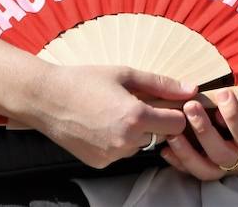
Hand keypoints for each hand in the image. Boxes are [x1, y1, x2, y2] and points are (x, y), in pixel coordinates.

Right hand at [25, 64, 191, 168]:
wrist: (46, 99)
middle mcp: (126, 141)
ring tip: (113, 112)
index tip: (166, 102)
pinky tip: (101, 125)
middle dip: (155, 121)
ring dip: (136, 132)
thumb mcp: (125, 74)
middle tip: (136, 104)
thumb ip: (162, 84)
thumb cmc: (86, 80)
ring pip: (140, 145)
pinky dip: (117, 141)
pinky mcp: (99, 163)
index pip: (178, 124)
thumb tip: (192, 89)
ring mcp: (112, 156)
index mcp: (136, 117)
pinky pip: (121, 153)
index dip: (175, 112)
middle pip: (160, 136)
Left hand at [162, 91, 237, 179]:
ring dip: (186, 152)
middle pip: (220, 153)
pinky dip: (180, 163)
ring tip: (172, 130)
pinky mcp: (219, 172)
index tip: (223, 92)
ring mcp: (229, 170)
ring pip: (205, 169)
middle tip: (191, 106)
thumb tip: (232, 104)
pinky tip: (166, 149)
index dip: (232, 114)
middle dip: (203, 130)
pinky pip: (197, 173)